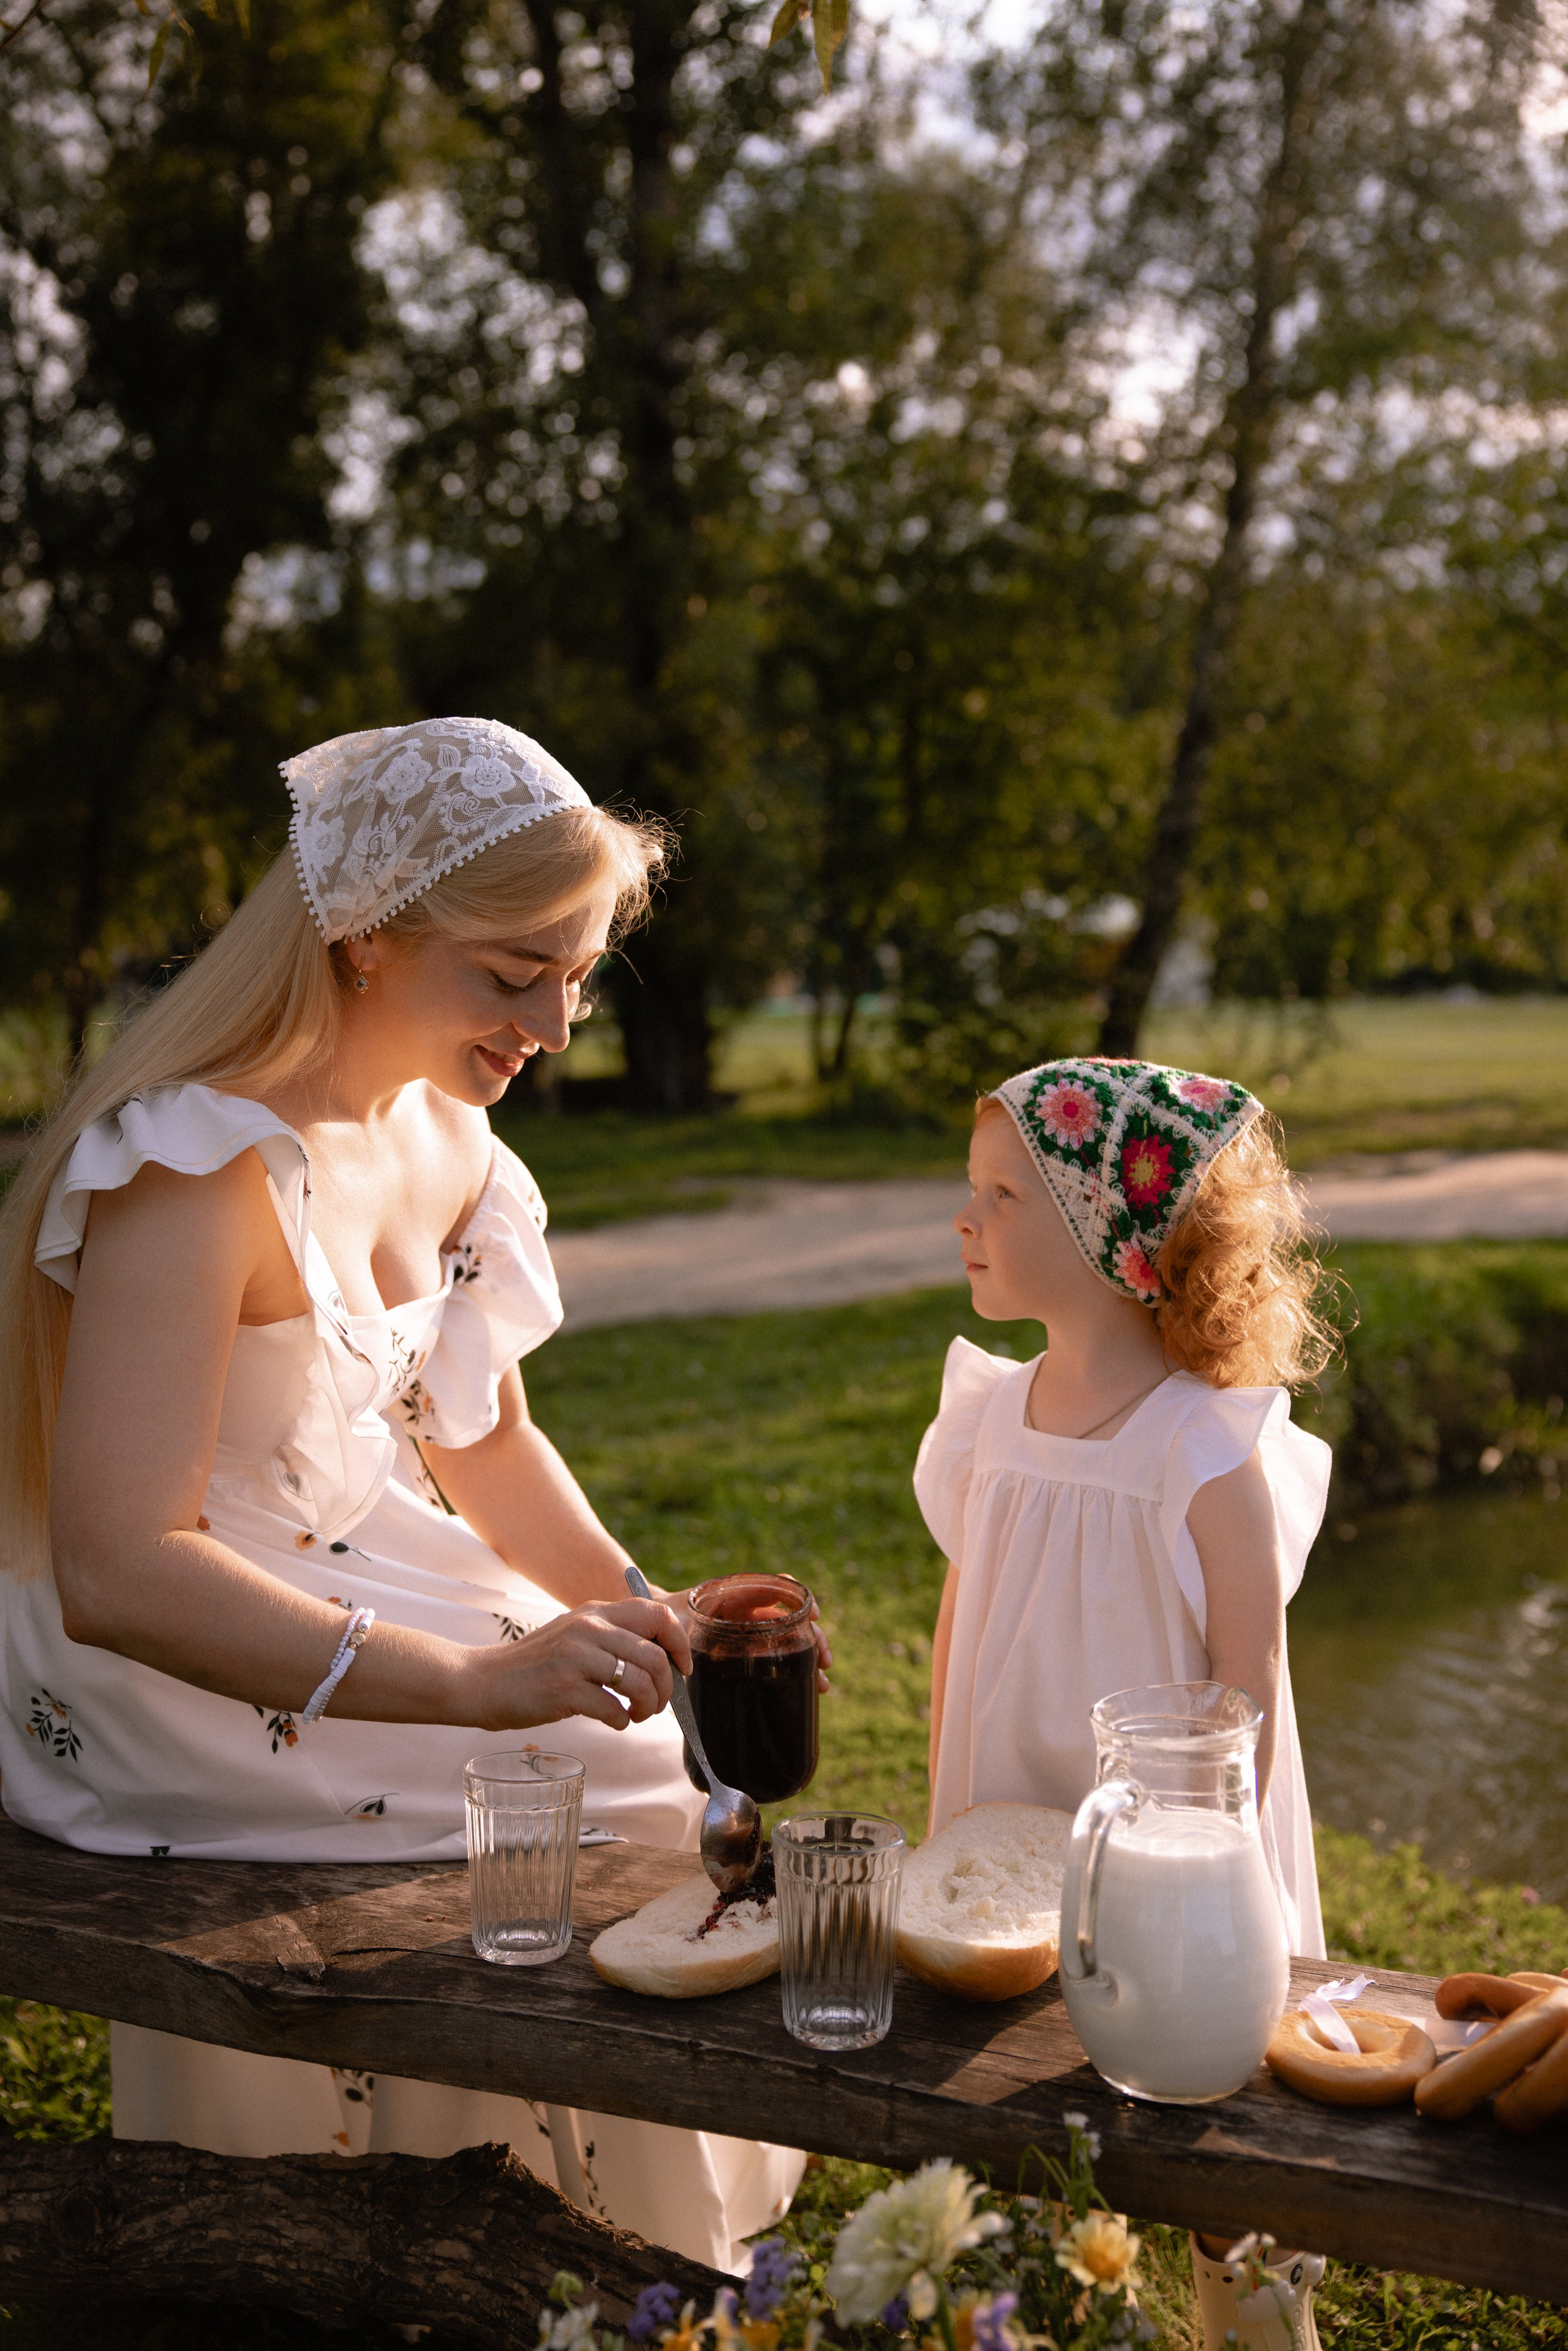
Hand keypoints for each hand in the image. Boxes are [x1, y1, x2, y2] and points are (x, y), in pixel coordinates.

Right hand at [465, 1597, 692, 1732]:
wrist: (483, 1682)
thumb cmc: (535, 1666)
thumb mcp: (574, 1635)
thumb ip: (612, 1636)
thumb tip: (663, 1657)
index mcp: (595, 1612)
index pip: (657, 1615)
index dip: (680, 1644)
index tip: (682, 1668)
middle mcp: (588, 1628)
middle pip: (655, 1656)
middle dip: (667, 1688)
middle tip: (656, 1704)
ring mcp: (575, 1657)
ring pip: (640, 1683)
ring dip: (648, 1708)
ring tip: (636, 1715)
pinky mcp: (563, 1689)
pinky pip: (614, 1710)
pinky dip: (621, 1722)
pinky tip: (612, 1721)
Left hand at [650, 1578, 832, 1693]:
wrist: (652, 1625)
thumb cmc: (663, 1619)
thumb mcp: (676, 1625)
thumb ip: (687, 1636)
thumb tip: (705, 1651)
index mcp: (735, 1595)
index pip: (774, 1587)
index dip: (798, 1599)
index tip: (812, 1615)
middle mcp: (748, 1610)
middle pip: (791, 1619)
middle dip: (813, 1638)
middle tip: (825, 1661)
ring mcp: (751, 1630)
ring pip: (789, 1640)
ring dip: (809, 1658)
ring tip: (822, 1684)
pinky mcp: (749, 1649)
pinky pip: (777, 1655)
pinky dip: (794, 1668)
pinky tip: (808, 1686)